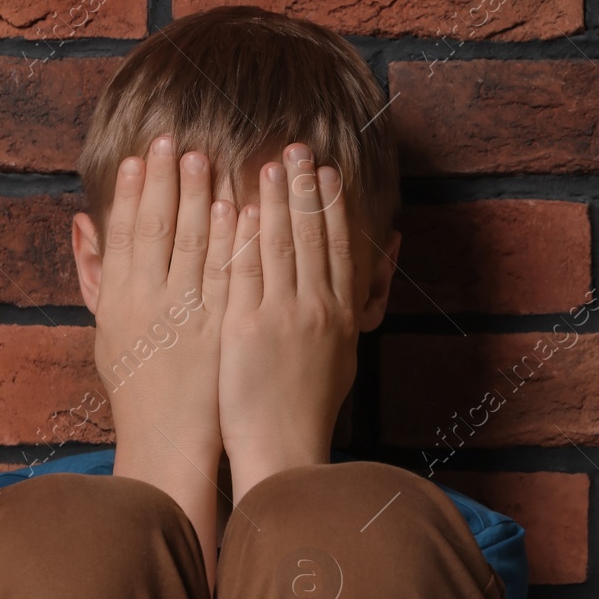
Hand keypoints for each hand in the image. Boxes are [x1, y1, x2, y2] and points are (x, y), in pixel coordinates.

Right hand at [95, 135, 235, 579]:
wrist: (170, 440)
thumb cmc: (138, 384)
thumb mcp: (106, 328)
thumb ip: (94, 273)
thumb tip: (81, 222)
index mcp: (118, 300)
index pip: (124, 234)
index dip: (131, 191)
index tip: (139, 155)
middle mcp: (148, 302)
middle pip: (155, 229)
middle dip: (163, 181)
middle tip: (171, 140)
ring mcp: (185, 314)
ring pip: (190, 245)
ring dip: (196, 198)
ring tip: (202, 158)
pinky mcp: (219, 327)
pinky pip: (223, 274)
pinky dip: (226, 238)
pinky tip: (233, 207)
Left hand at [219, 142, 358, 502]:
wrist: (285, 448)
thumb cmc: (308, 409)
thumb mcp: (343, 358)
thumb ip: (350, 315)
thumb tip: (363, 288)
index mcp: (340, 314)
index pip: (336, 246)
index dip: (331, 206)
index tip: (325, 172)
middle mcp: (317, 308)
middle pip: (311, 235)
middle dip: (304, 189)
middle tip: (297, 149)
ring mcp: (283, 315)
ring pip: (279, 244)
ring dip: (274, 199)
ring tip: (269, 164)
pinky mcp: (247, 327)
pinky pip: (244, 271)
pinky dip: (241, 235)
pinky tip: (234, 204)